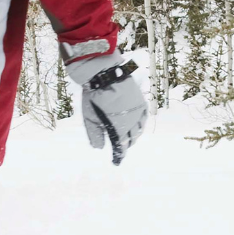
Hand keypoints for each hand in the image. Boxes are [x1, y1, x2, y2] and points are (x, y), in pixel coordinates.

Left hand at [65, 50, 145, 165]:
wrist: (105, 73)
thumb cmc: (94, 95)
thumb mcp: (90, 116)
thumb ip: (95, 133)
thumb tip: (99, 148)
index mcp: (118, 126)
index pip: (121, 146)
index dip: (119, 155)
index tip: (116, 162)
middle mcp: (131, 120)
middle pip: (131, 138)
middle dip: (126, 145)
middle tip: (121, 150)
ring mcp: (137, 110)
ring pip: (139, 129)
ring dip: (134, 136)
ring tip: (129, 139)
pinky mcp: (141, 101)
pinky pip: (144, 117)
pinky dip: (141, 124)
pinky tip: (138, 125)